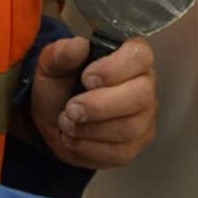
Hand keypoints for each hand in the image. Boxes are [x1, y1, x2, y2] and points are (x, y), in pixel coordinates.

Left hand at [31, 36, 158, 168]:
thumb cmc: (59, 87)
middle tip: (70, 108)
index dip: (115, 68)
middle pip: (142, 96)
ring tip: (66, 123)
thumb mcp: (51, 66)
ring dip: (90, 129)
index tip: (87, 78)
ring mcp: (145, 119)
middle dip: (100, 106)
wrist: (54, 121)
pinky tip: (74, 139)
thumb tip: (78, 46)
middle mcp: (146, 87)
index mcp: (130, 59)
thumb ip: (61, 53)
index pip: (140, 56)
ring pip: (130, 128)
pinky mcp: (136, 146)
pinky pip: (120, 152)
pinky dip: (89, 148)